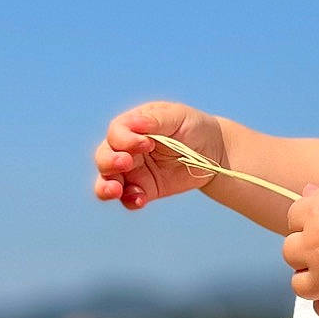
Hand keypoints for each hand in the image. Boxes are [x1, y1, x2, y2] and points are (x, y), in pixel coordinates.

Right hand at [94, 102, 228, 210]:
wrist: (214, 152)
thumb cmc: (194, 127)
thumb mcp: (177, 117)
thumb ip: (155, 120)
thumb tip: (134, 123)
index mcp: (133, 127)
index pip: (116, 133)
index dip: (124, 139)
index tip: (147, 143)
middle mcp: (127, 149)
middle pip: (104, 156)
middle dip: (109, 162)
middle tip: (127, 163)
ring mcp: (134, 171)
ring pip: (108, 181)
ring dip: (106, 186)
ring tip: (116, 190)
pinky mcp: (145, 190)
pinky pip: (129, 199)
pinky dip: (130, 201)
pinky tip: (140, 200)